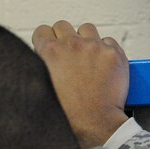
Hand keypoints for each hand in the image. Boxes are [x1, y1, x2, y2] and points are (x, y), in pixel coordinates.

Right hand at [32, 20, 128, 148]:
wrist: (93, 123)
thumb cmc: (66, 113)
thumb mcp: (38, 90)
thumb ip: (36, 69)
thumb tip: (36, 62)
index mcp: (49, 53)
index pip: (42, 30)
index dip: (43, 40)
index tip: (47, 49)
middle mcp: (71, 45)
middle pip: (62, 25)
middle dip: (62, 38)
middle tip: (65, 55)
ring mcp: (95, 47)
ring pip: (87, 29)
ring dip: (84, 40)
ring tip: (84, 58)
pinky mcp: (113, 53)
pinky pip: (108, 42)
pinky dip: (104, 51)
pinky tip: (100, 67)